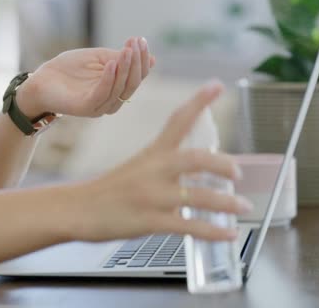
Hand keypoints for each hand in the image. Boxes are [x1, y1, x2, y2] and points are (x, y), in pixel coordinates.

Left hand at [16, 37, 154, 117]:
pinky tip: (111, 63)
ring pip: (120, 89)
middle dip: (136, 62)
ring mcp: (99, 107)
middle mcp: (111, 101)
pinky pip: (102, 94)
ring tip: (126, 50)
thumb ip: (121, 59)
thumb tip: (152, 59)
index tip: (139, 39)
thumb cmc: (70, 69)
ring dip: (125, 68)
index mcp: (116, 90)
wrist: (42, 80)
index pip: (137, 77)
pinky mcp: (85, 108)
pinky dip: (109, 79)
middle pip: (132, 84)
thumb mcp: (100, 59)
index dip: (141, 59)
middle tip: (135, 43)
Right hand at [70, 81, 252, 241]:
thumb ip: (163, 169)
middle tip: (238, 172)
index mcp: (151, 155)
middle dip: (222, 164)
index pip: (177, 121)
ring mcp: (152, 196)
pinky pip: (189, 226)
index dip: (199, 101)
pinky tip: (229, 233)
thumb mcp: (135, 170)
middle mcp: (153, 171)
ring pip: (198, 197)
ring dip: (227, 203)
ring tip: (243, 206)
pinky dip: (214, 231)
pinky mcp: (149, 221)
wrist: (75, 209)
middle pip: (195, 158)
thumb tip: (195, 176)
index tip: (217, 85)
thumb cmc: (105, 191)